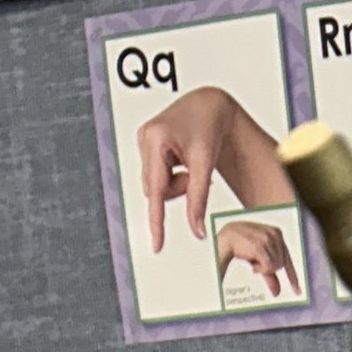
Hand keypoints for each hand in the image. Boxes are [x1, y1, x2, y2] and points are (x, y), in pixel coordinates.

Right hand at [134, 85, 286, 253]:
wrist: (208, 106)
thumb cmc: (208, 128)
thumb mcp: (205, 164)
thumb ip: (198, 199)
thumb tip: (196, 230)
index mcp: (156, 139)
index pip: (157, 190)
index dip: (157, 221)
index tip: (157, 245)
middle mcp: (144, 138)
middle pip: (158, 190)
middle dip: (179, 190)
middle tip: (197, 176)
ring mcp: (142, 141)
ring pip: (158, 185)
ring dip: (177, 184)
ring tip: (191, 166)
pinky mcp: (146, 144)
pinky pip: (158, 175)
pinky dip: (173, 176)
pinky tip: (182, 161)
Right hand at [215, 219, 292, 296]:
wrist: (223, 240)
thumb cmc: (239, 247)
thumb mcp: (257, 260)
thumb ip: (269, 273)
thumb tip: (277, 293)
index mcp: (276, 232)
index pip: (287, 257)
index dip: (292, 276)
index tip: (298, 292)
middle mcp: (274, 233)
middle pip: (282, 264)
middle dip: (269, 269)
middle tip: (256, 264)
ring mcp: (268, 238)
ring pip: (276, 266)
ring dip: (263, 269)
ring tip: (252, 260)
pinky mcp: (260, 245)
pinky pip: (269, 267)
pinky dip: (261, 270)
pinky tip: (252, 265)